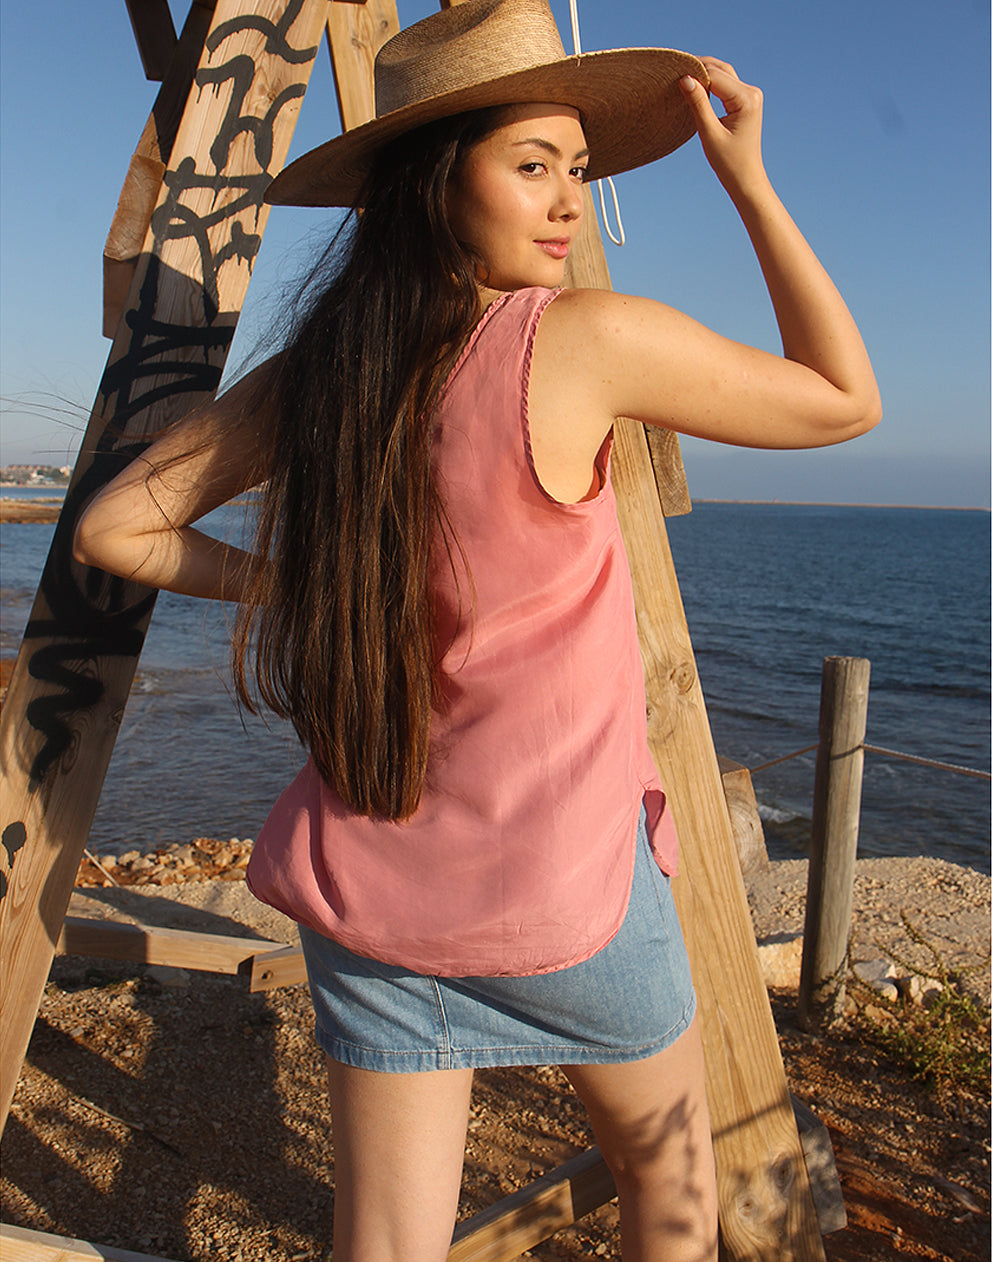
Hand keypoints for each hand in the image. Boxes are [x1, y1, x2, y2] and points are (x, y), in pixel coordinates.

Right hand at [679, 57, 766, 199]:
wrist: (745, 178)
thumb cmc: (728, 162)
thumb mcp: (709, 133)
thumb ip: (698, 104)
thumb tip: (685, 78)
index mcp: (746, 99)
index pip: (715, 76)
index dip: (693, 73)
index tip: (672, 74)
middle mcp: (751, 92)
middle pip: (720, 69)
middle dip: (698, 68)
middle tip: (673, 72)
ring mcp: (750, 95)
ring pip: (723, 73)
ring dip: (703, 72)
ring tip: (681, 77)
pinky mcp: (745, 100)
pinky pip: (725, 83)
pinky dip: (710, 81)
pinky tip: (695, 85)